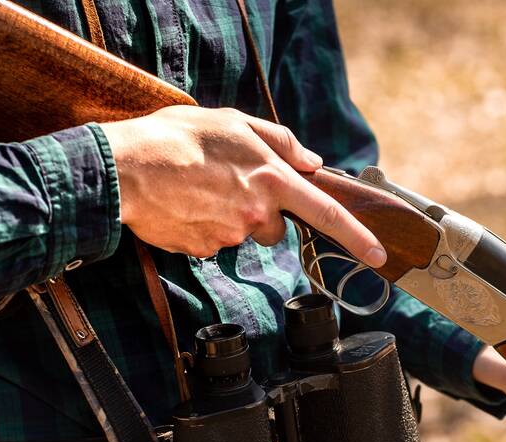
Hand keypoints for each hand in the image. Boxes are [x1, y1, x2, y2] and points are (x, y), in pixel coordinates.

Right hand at [100, 106, 385, 265]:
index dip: (358, 237)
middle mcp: (257, 213)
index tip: (379, 255)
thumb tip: (313, 164)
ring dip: (228, 217)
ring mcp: (230, 236)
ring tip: (197, 189)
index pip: (327, 214)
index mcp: (272, 179)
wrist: (126, 169)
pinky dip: (202, 227)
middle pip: (276, 228)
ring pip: (242, 234)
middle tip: (227, 185)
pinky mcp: (204, 251)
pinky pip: (213, 243)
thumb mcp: (235, 122)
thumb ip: (281, 143)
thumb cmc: (178, 138)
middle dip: (261, 213)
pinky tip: (183, 204)